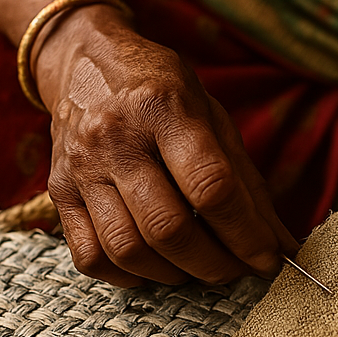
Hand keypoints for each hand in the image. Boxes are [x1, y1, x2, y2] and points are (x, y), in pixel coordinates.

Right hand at [35, 5, 300, 287]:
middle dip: (214, 264)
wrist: (81, 61)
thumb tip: (278, 242)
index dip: (246, 234)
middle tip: (237, 271)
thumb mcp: (210, 112)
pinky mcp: (59, 191)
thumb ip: (244, 178)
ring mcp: (82, 167)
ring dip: (173, 275)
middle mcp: (116, 138)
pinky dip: (127, 276)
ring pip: (127, 249)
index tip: (269, 259)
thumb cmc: (158, 88)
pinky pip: (90, 256)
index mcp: (162, 107)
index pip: (211, 186)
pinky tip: (152, 267)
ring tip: (197, 268)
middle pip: (168, 227)